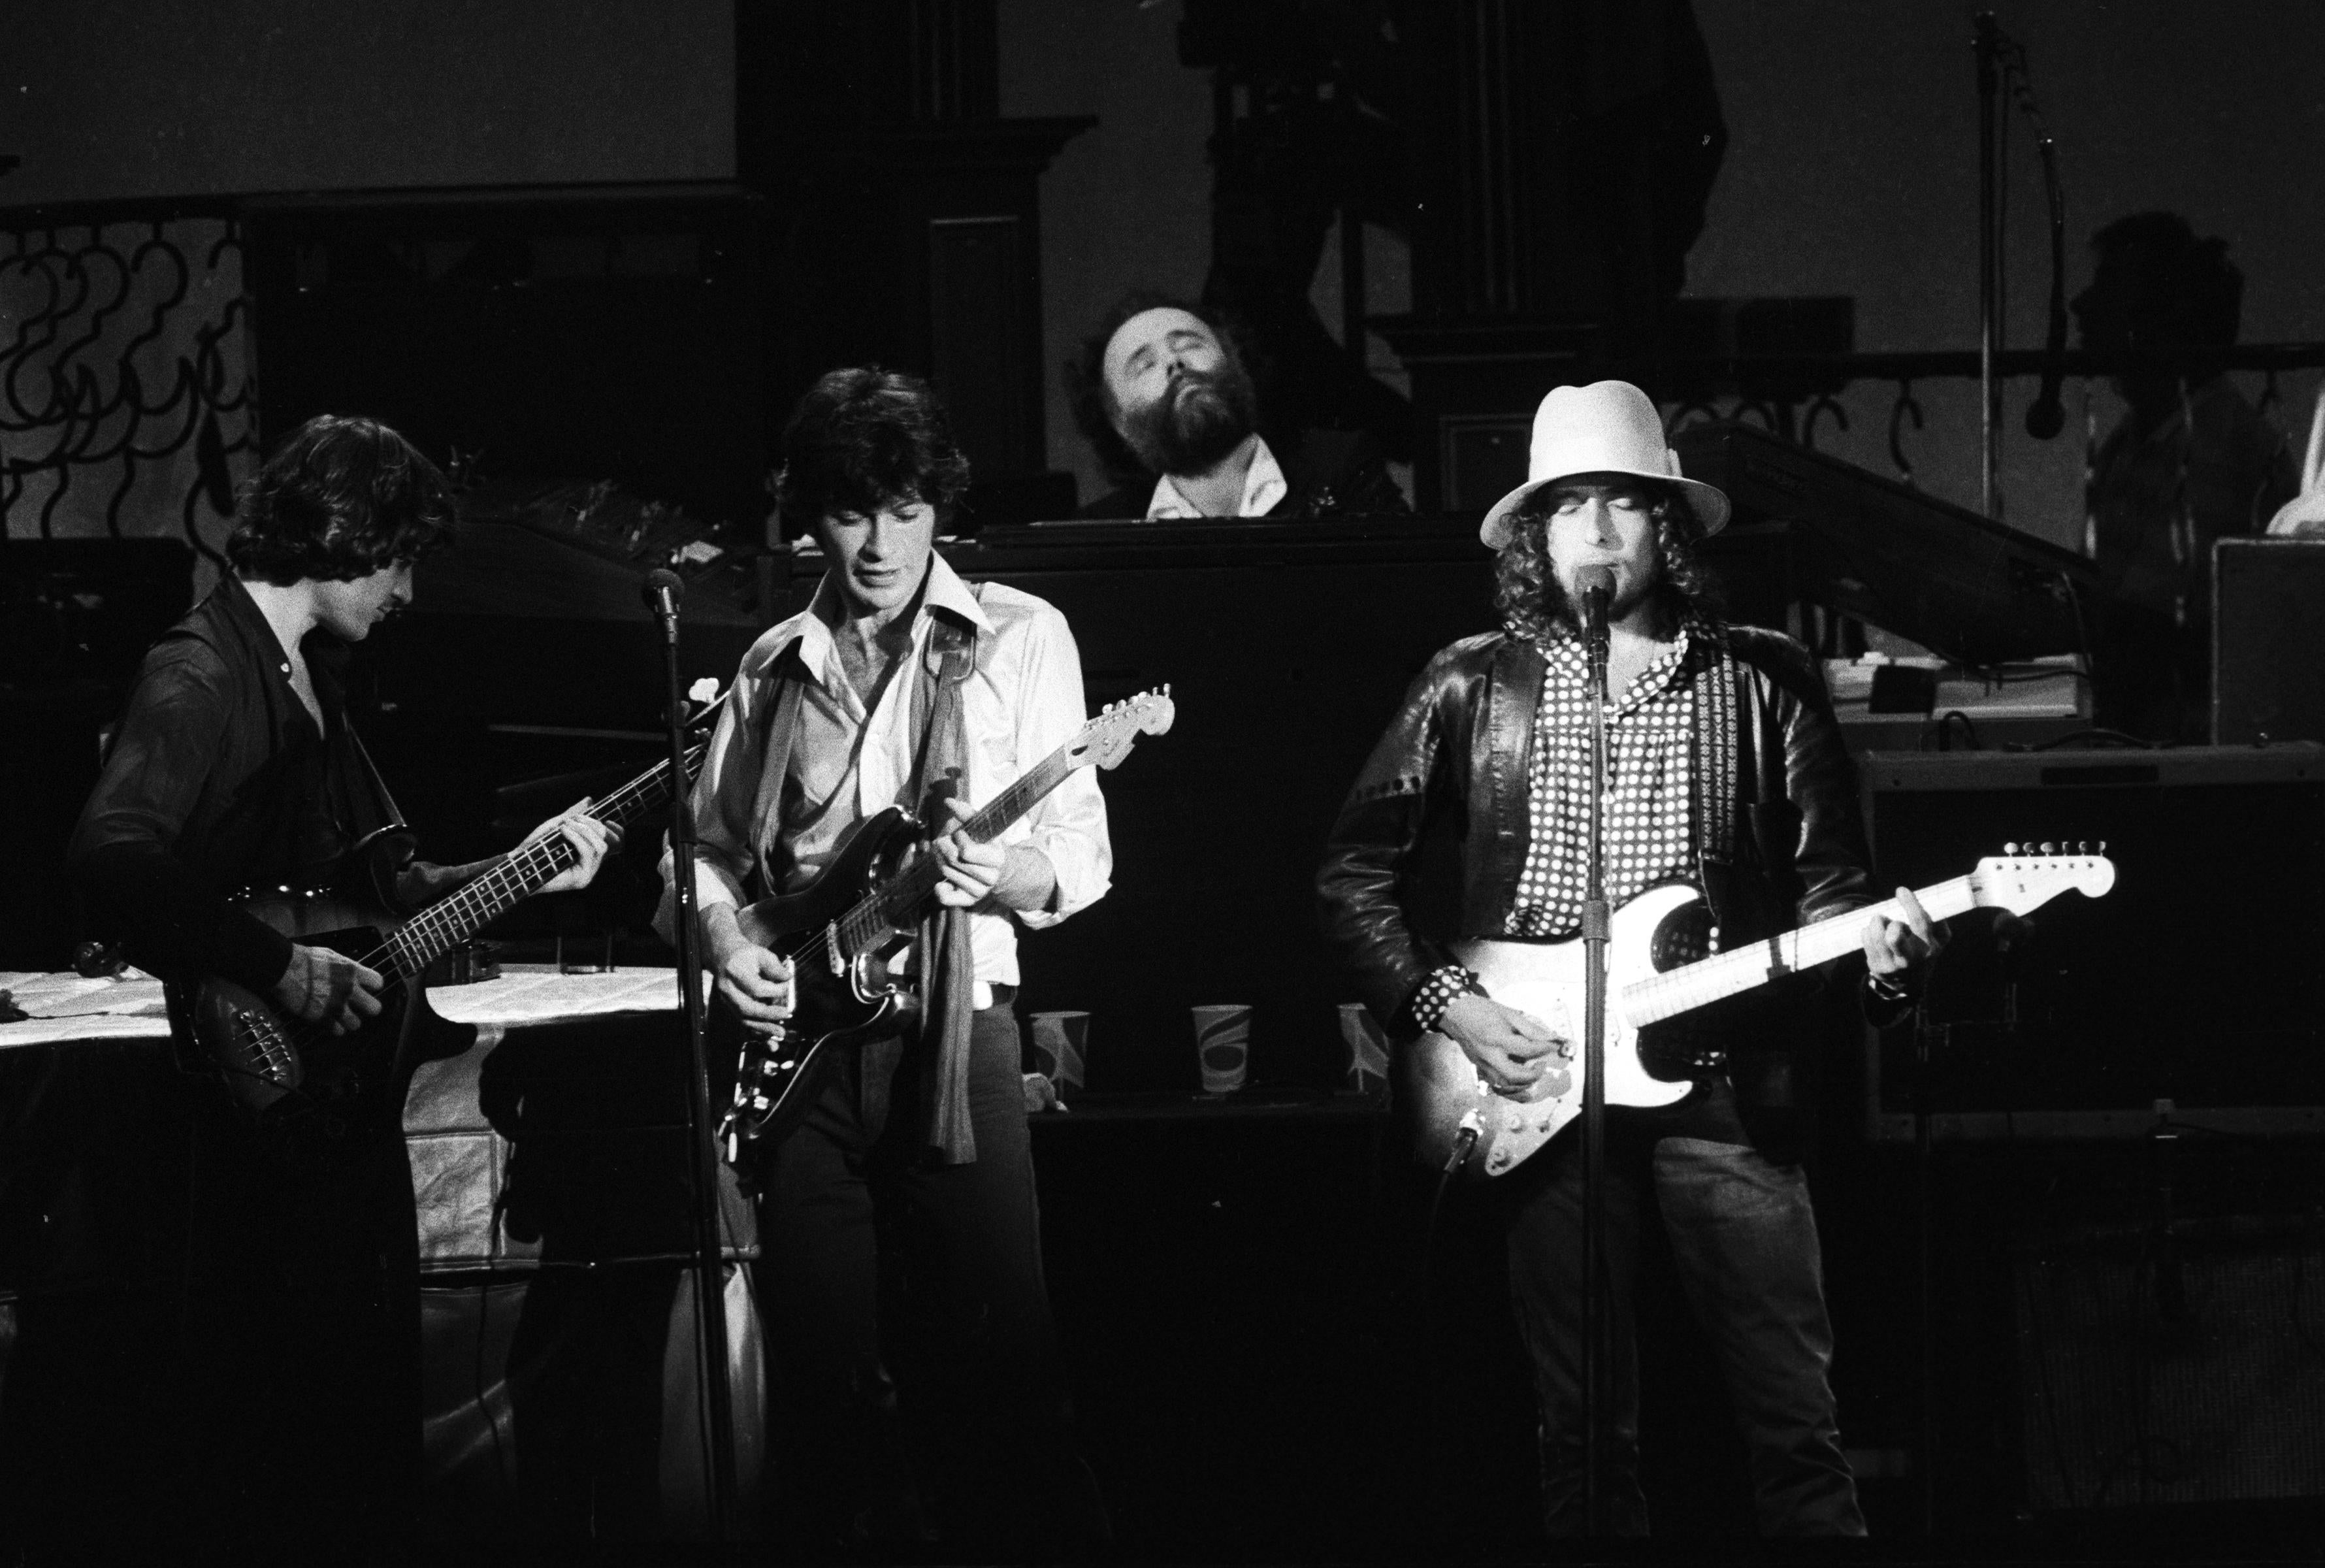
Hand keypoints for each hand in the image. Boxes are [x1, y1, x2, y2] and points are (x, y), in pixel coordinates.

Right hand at [270, 943, 384, 1035]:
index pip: (378, 983)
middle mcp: (349, 990)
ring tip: (342, 1016)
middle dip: (368, 1008)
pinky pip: (338, 1031)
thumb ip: (346, 968)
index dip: (373, 986)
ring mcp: (336, 1005)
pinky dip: (334, 1028)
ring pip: (356, 1024)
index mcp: (353, 971)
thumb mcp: (332, 956)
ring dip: (349, 1021)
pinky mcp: (322, 1018)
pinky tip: (328, 1021)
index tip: (367, 988)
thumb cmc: (304, 959)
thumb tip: (352, 972)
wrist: (284, 968)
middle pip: (375, 1008)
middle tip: (360, 1006)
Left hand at [526, 800, 619, 894]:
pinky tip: (563, 831)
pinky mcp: (582, 879)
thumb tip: (589, 800)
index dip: (617, 830)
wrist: (518, 864)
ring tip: (565, 825)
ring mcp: (588, 874)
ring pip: (600, 846)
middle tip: (571, 819)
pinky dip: (577, 837)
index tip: (607, 819)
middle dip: (592, 824)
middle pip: (608, 841)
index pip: (617, 844)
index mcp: (590, 854)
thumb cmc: (534, 847)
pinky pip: (588, 853)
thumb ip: (573, 815)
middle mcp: (592, 865)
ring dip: (583, 830)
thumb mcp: (556, 826)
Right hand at [705, 905, 792, 1032]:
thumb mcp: (761, 953)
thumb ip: (775, 966)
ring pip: (743, 1019)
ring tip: (780, 1033)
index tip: (787, 986)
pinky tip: (768, 1039)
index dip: (775, 990)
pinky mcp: (728, 1006)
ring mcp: (726, 999)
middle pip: (747, 1007)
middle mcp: (727, 988)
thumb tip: (788, 978)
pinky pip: (742, 1022)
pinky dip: (756, 1032)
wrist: (723, 955)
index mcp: (735, 971)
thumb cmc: (745, 954)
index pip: (756, 988)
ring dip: (763, 1028)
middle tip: (786, 1015)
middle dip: (768, 1015)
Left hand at [930, 797, 1010, 908]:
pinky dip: (940, 888)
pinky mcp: (969, 900)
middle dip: (944, 846)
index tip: (961, 833)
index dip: (959, 838)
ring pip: (947, 872)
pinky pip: (946, 898)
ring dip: (940, 859)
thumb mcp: (983, 828)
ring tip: (945, 854)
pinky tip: (941, 881)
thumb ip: (967, 814)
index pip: (966, 851)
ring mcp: (980, 891)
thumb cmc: (988, 845)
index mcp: (997, 858)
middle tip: (944, 840)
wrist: (1001, 870)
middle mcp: (991, 877)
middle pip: (953, 861)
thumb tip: (948, 801)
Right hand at [1438, 991, 1570, 1093]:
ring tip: (1531, 1074)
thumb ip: (1530, 1028)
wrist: (1455, 1013)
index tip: (1554, 1045)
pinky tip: (1519, 1085)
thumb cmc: (1482, 1010)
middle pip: (1515, 1075)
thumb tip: (1550, 1037)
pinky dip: (1509, 1089)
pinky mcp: (1478, 1068)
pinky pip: (1495, 1086)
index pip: (1528, 1049)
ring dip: (1522, 1085)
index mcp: (1498, 1038)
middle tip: (1541, 1064)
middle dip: (1534, 1074)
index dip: (1545, 1048)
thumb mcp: (1509, 1013)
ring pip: (1504, 1085)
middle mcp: (1490, 1055)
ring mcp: (1482, 1064)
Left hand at [1863, 886, 1944, 984]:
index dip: (1910, 903)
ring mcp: (1892, 965)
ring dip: (1876, 922)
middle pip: (1894, 935)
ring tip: (1880, 922)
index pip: (1920, 922)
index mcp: (1929, 948)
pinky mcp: (1876, 967)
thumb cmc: (1924, 952)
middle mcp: (1910, 959)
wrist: (1909, 983)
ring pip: (1876, 935)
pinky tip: (1875, 934)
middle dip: (1889, 921)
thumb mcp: (1939, 940)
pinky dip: (1868, 930)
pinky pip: (1866, 939)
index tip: (1901, 890)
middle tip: (1888, 919)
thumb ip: (1939, 921)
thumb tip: (1933, 900)